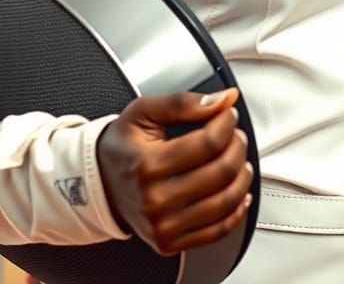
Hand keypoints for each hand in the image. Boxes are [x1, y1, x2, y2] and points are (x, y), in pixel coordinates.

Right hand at [97, 88, 251, 255]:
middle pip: (221, 172)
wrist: (101, 182)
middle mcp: (154, 201)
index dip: (226, 123)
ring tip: (238, 158)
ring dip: (242, 175)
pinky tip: (239, 191)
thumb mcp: (144, 112)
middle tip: (236, 134)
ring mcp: (163, 226)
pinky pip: (218, 230)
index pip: (208, 143)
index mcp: (147, 165)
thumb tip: (223, 100)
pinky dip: (237, 209)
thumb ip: (183, 102)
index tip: (228, 114)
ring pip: (225, 201)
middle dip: (238, 146)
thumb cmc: (124, 146)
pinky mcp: (170, 243)